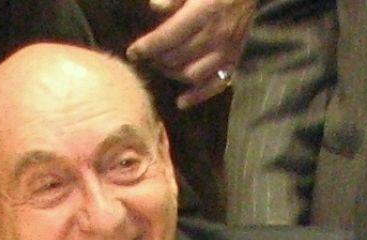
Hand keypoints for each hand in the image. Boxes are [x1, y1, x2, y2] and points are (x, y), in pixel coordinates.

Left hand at [127, 0, 257, 108]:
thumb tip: (154, 7)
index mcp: (204, 12)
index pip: (168, 37)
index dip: (146, 47)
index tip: (132, 52)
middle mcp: (217, 35)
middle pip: (177, 58)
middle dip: (156, 60)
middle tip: (146, 57)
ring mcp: (227, 51)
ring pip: (193, 75)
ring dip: (172, 75)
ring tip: (161, 67)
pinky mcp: (234, 60)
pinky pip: (216, 85)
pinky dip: (198, 96)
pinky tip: (181, 102)